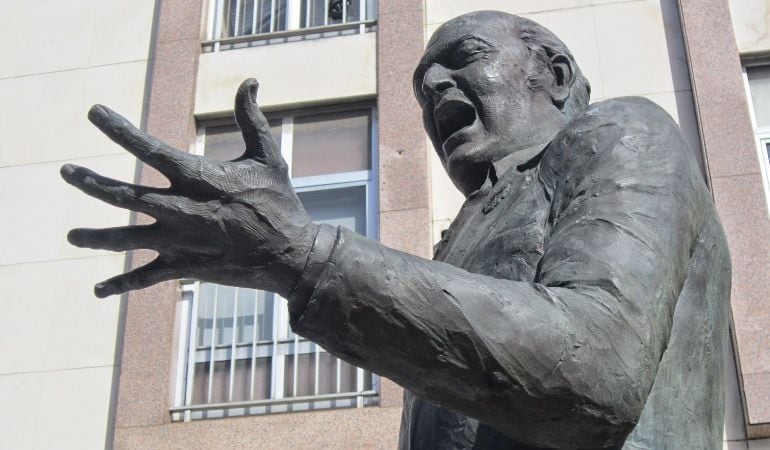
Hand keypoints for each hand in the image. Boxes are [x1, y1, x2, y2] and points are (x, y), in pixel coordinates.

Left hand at [61, 79, 316, 297]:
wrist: (290, 256)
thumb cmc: (280, 204)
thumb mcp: (267, 157)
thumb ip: (251, 120)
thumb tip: (250, 81)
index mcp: (197, 179)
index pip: (147, 148)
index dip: (118, 129)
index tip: (94, 113)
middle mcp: (179, 209)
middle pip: (122, 194)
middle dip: (91, 182)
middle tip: (66, 171)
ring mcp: (178, 241)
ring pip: (124, 239)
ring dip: (95, 237)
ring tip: (72, 236)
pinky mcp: (183, 267)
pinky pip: (144, 277)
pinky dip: (121, 284)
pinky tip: (98, 290)